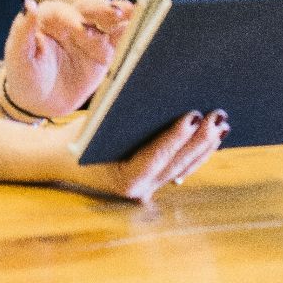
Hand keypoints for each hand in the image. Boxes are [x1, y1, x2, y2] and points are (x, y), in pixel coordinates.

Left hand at [0, 0, 134, 118]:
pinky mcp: (104, 52)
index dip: (72, 19)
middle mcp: (72, 21)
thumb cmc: (24, 76)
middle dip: (102, 10)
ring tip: (136, 13)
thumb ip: (22, 31)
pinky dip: (131, 33)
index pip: (62, 12)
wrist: (38, 103)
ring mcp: (90, 36)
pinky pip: (119, 40)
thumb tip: (29, 5)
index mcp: (48, 18)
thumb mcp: (18, 57)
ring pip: (108, 20)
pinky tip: (143, 28)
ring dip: (122, 15)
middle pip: (89, 9)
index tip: (80, 29)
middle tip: (116, 13)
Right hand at [59, 109, 227, 202]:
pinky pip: (181, 168)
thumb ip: (122, 115)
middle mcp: (139, 190)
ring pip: (184, 167)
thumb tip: (157, 93)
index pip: (155, 157)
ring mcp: (148, 189)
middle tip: (217, 116)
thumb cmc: (76, 138)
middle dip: (200, 139)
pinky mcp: (154, 181)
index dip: (176, 137)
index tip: (193, 116)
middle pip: (177, 163)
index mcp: (123, 179)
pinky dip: (197, 153)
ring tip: (221, 124)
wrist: (61, 160)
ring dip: (205, 146)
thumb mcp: (95, 125)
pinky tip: (212, 138)